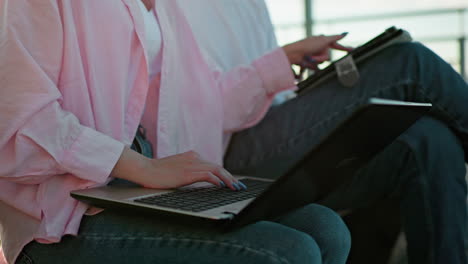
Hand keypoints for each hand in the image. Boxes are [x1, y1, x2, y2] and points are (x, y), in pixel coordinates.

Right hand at [112, 147, 244, 190]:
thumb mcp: (177, 169)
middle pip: (218, 166)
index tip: (232, 182)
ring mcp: (191, 164)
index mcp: (192, 156)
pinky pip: (208, 175)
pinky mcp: (188, 172)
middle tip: (239, 186)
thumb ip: (189, 171)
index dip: (225, 174)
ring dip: (228, 179)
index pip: (213, 165)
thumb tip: (202, 179)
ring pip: (216, 169)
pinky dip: (217, 180)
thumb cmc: (157, 172)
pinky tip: (222, 187)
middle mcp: (194, 157)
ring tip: (235, 188)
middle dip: (230, 177)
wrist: (145, 169)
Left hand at [283, 33, 352, 78]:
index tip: (353, 50)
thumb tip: (346, 33)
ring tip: (307, 59)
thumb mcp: (323, 40)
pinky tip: (305, 66)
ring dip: (315, 62)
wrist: (293, 54)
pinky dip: (310, 67)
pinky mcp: (309, 63)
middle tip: (312, 56)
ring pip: (321, 63)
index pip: (337, 46)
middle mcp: (319, 48)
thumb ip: (335, 37)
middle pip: (327, 58)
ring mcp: (314, 56)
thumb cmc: (308, 45)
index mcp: (323, 41)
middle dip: (321, 58)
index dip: (345, 49)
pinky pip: (315, 68)